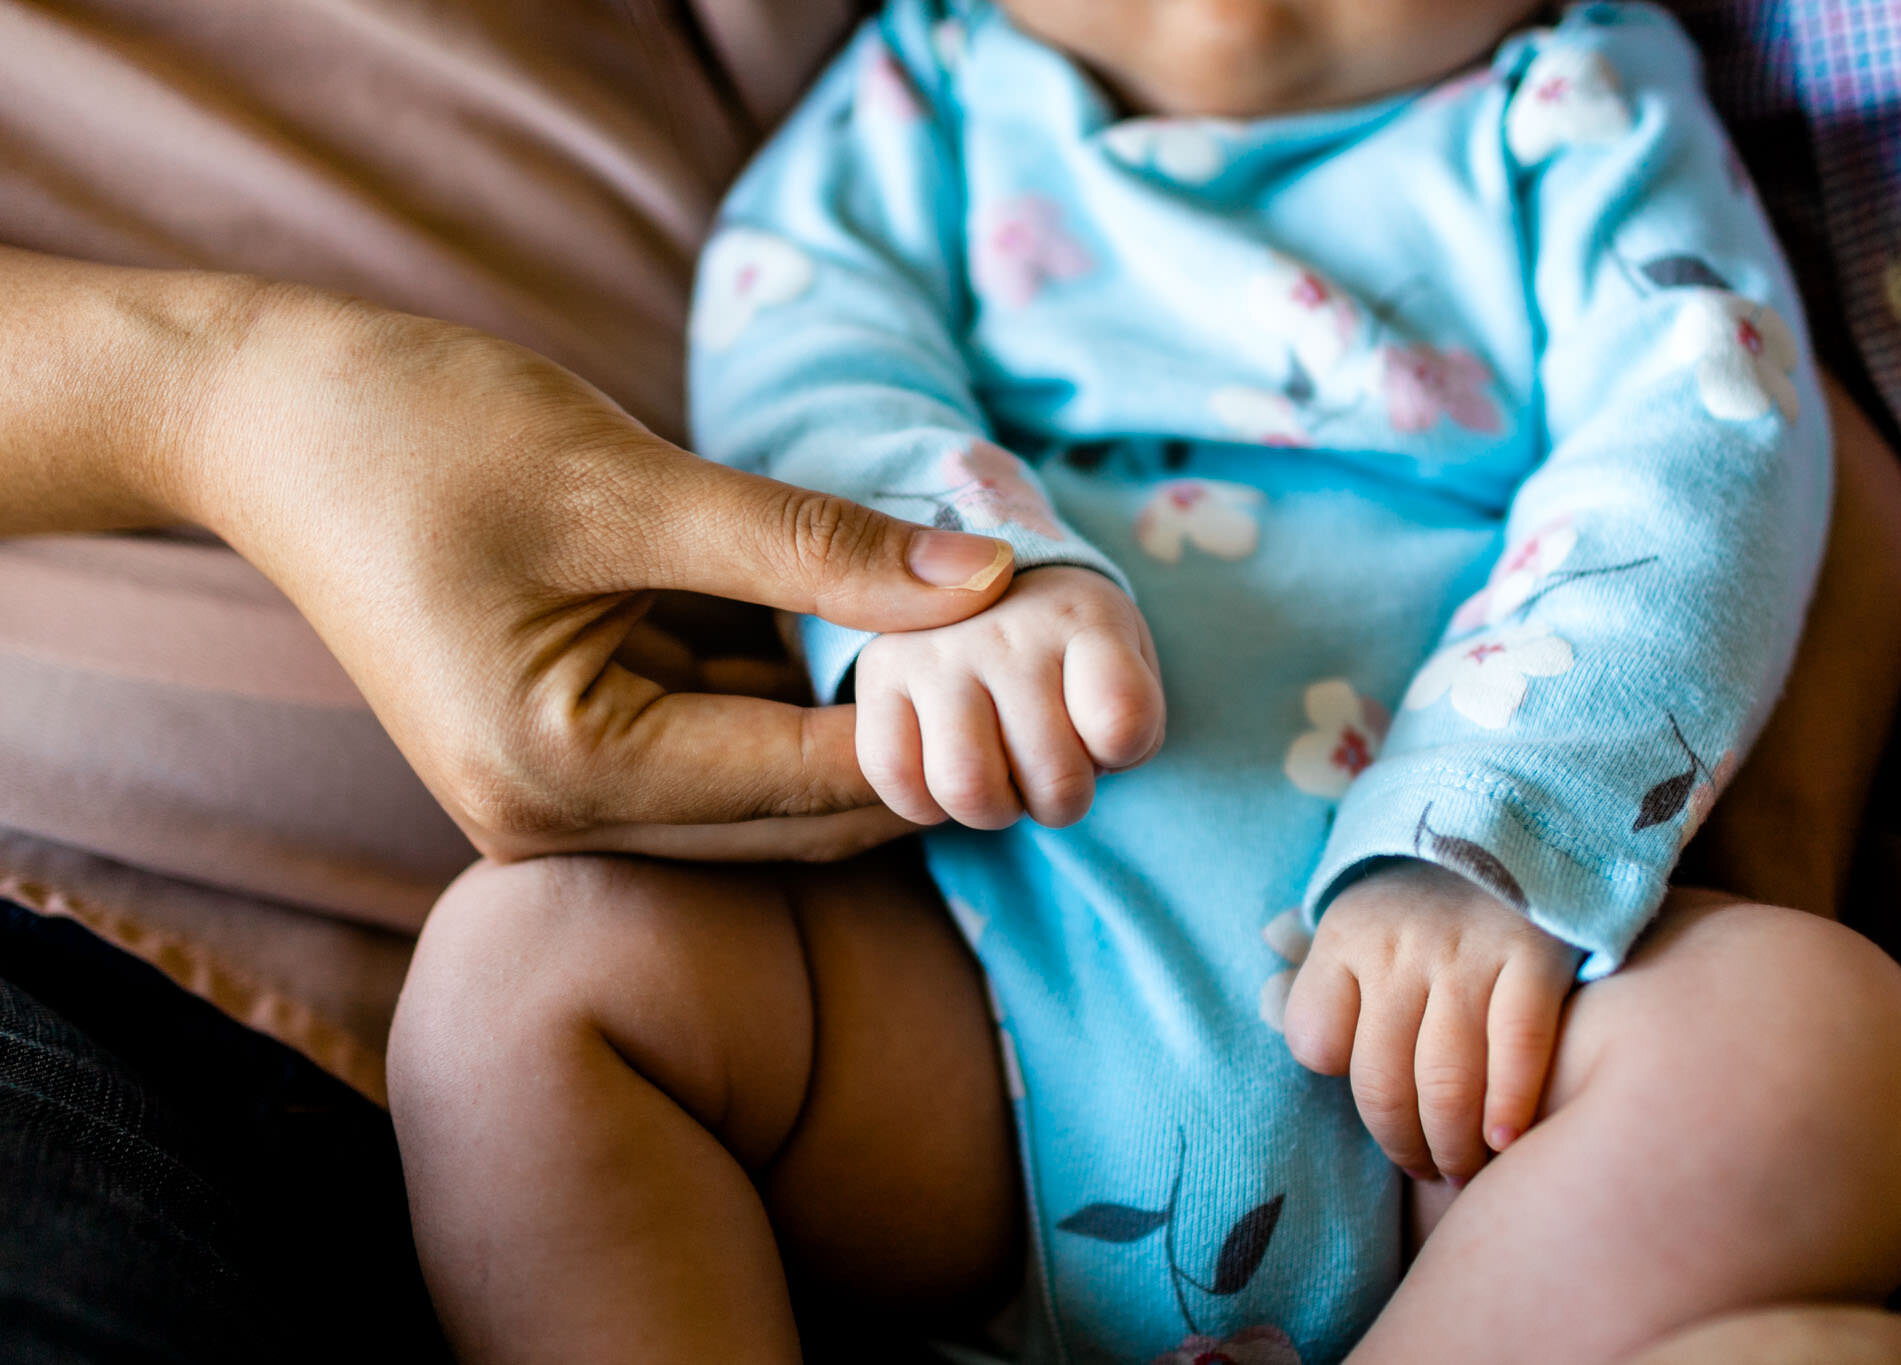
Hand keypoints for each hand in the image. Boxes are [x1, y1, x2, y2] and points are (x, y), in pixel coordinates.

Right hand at [137, 280, 1017, 860]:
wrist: (262, 420)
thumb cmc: (418, 434)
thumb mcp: (628, 484)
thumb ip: (810, 545)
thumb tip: (985, 576)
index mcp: (566, 779)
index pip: (811, 783)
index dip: (939, 728)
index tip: (1051, 666)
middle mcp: (564, 824)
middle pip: (799, 806)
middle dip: (913, 735)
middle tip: (1034, 658)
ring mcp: (564, 795)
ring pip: (767, 776)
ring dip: (858, 709)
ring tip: (968, 626)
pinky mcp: (570, 747)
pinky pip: (717, 733)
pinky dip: (789, 682)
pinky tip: (863, 616)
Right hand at [854, 566, 1165, 829]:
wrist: (989, 583)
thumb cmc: (1071, 650)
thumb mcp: (1127, 668)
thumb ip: (1128, 726)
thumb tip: (1058, 774)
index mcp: (1085, 616)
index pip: (1121, 720)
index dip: (1123, 752)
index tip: (1109, 734)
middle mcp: (1006, 625)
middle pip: (1053, 778)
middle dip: (1061, 799)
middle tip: (1051, 769)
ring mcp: (935, 647)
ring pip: (968, 787)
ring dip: (995, 808)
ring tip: (1000, 776)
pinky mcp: (879, 671)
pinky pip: (895, 779)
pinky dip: (926, 803)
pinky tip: (945, 773)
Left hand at [1283, 859, 1578, 1182]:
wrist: (1515, 833)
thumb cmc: (1423, 905)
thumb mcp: (1357, 922)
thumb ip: (1318, 976)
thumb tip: (1265, 1010)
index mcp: (1346, 938)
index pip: (1315, 1043)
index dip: (1340, 1081)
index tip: (1375, 1101)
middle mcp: (1399, 948)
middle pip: (1382, 1082)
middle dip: (1401, 1144)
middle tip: (1423, 1168)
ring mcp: (1467, 955)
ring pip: (1446, 1083)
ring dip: (1451, 1145)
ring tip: (1460, 1165)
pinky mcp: (1534, 958)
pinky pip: (1518, 1051)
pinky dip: (1510, 1106)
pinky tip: (1504, 1140)